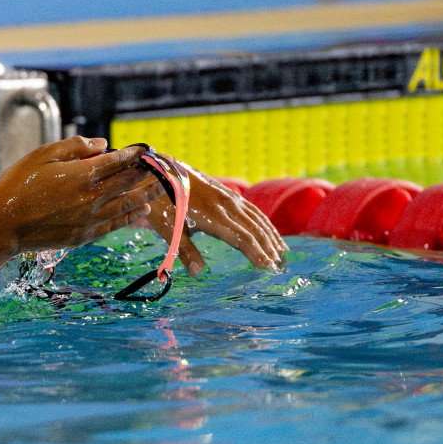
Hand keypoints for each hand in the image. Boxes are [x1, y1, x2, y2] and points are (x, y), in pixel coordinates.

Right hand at [0, 136, 161, 256]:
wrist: (3, 225)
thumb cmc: (18, 185)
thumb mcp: (42, 155)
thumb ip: (74, 147)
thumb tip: (102, 144)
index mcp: (82, 174)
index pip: (118, 160)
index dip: (135, 154)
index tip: (147, 149)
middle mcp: (92, 197)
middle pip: (129, 182)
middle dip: (148, 172)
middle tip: (165, 166)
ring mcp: (90, 218)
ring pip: (128, 204)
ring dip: (148, 194)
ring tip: (163, 187)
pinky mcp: (85, 235)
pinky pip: (116, 224)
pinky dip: (133, 216)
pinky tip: (144, 211)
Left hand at [142, 160, 286, 274]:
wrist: (159, 170)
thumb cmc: (161, 202)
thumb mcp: (167, 228)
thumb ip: (184, 250)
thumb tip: (198, 273)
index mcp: (212, 216)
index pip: (243, 238)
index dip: (257, 254)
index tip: (268, 269)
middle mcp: (226, 205)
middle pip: (255, 230)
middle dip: (270, 249)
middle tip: (281, 268)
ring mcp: (229, 197)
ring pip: (257, 219)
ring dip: (272, 237)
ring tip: (283, 254)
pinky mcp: (228, 192)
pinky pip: (253, 210)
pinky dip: (265, 223)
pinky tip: (271, 232)